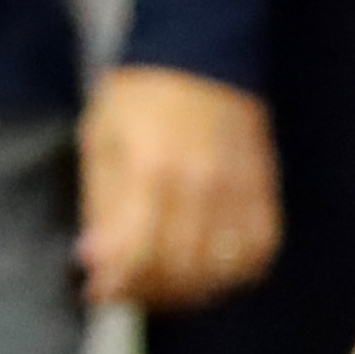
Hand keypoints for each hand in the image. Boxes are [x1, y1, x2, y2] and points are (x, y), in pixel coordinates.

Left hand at [81, 64, 280, 308]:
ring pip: (220, 271)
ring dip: (185, 292)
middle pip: (179, 270)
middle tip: (122, 291)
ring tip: (157, 286)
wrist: (196, 61)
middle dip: (145, 292)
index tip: (96, 292)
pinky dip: (228, 276)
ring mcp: (238, 191)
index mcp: (149, 169)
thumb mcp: (98, 142)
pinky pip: (255, 256)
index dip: (115, 284)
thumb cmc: (134, 101)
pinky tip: (201, 273)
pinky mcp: (263, 195)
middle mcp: (200, 186)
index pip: (138, 253)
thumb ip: (99, 205)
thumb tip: (91, 261)